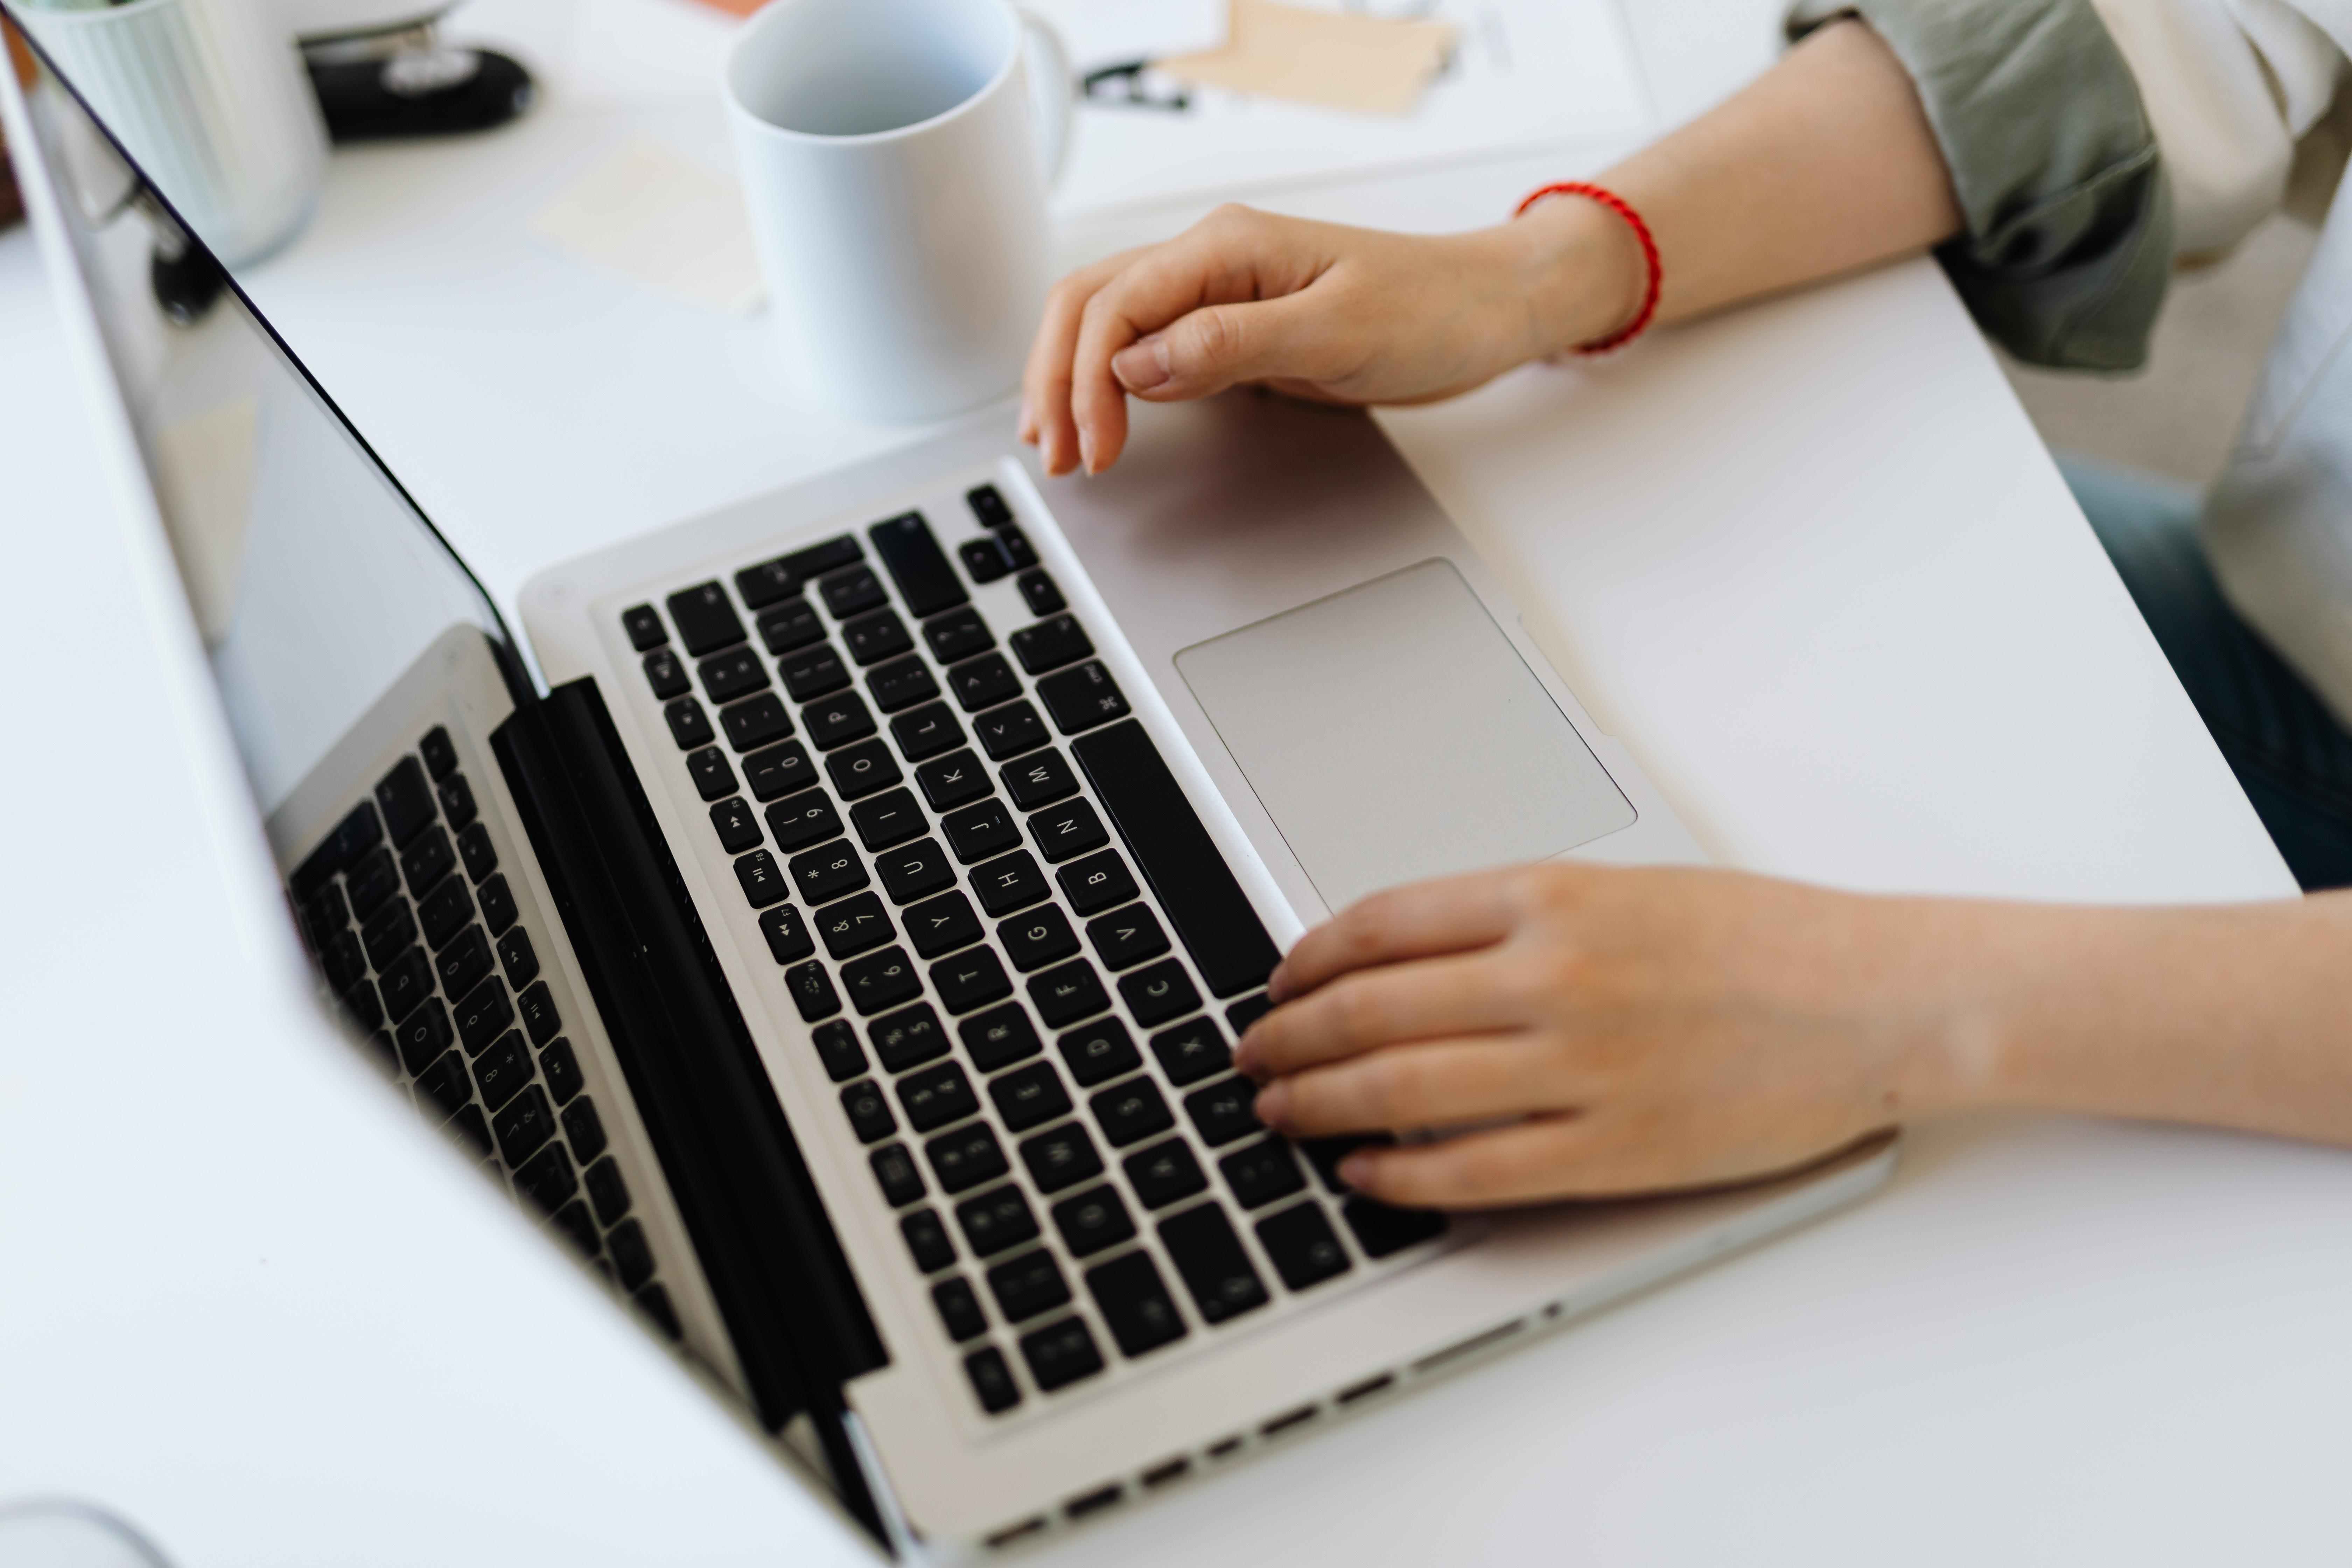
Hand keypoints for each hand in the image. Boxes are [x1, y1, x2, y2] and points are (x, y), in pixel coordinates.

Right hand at [1018, 200, 1642, 475]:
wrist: (1489, 310)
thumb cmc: (1432, 309)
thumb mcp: (1334, 330)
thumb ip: (1231, 344)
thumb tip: (1140, 365)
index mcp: (1227, 246)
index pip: (1116, 306)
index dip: (1087, 380)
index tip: (1095, 446)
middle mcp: (1213, 261)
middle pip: (1091, 306)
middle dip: (1058, 380)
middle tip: (1055, 456)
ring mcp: (1221, 294)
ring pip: (1110, 323)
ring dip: (1072, 380)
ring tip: (1060, 444)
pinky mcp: (1237, 329)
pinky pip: (1150, 345)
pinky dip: (1111, 381)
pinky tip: (1101, 416)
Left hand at [1233, 862, 1991, 1207]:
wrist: (1874, 1000)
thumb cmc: (1760, 940)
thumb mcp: (1625, 890)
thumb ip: (1515, 919)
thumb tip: (1402, 956)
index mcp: (1553, 897)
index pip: (1383, 924)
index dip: (1308, 959)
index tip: (1277, 984)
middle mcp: (1554, 975)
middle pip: (1371, 1008)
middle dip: (1289, 1038)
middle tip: (1251, 1057)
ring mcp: (1580, 1066)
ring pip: (1402, 1090)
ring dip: (1322, 1104)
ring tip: (1283, 1113)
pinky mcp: (1614, 1148)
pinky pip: (1473, 1170)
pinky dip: (1401, 1174)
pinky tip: (1365, 1173)